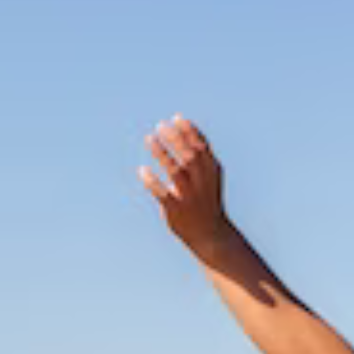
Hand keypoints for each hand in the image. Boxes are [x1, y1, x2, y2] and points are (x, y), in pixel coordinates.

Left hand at [139, 115, 229, 256]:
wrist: (210, 235)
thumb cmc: (205, 200)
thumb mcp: (208, 176)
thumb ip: (198, 155)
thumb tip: (181, 127)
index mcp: (211, 172)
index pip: (202, 147)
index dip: (189, 131)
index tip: (176, 118)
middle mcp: (202, 182)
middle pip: (189, 155)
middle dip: (175, 138)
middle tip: (160, 125)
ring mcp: (189, 196)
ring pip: (176, 171)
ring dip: (162, 153)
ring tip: (150, 138)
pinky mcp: (176, 210)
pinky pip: (163, 193)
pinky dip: (152, 182)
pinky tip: (142, 170)